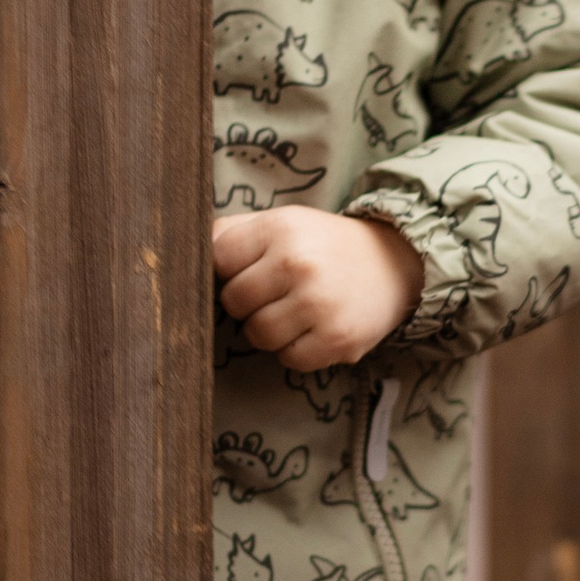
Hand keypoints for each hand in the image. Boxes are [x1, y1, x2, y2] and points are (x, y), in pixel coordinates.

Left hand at [213, 207, 423, 371]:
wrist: (396, 263)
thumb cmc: (325, 244)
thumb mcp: (284, 222)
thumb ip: (233, 231)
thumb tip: (184, 247)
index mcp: (281, 228)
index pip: (218, 259)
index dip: (227, 270)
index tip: (247, 269)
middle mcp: (298, 264)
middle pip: (234, 302)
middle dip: (248, 303)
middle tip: (274, 293)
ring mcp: (319, 305)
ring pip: (258, 335)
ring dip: (270, 329)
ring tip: (294, 311)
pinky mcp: (337, 339)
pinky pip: (288, 359)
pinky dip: (295, 349)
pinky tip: (312, 328)